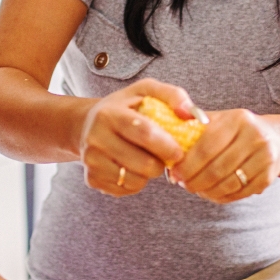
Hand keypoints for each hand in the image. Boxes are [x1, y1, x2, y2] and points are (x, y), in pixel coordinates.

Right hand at [79, 79, 190, 195]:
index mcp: (109, 114)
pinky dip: (137, 182)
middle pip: (143, 163)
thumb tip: (192, 114)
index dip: (167, 145)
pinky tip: (134, 167)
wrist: (87, 124)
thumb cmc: (126, 107)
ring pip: (135, 180)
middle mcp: (94, 138)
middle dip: (162, 163)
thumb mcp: (146, 90)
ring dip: (150, 173)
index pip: (145, 133)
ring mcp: (91, 161)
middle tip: (165, 156)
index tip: (179, 151)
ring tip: (147, 158)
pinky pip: (126, 189)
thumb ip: (173, 95)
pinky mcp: (92, 179)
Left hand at [171, 109, 279, 203]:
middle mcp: (254, 137)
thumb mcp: (222, 120)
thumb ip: (196, 125)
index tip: (174, 171)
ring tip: (195, 189)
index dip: (187, 162)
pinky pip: (239, 193)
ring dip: (206, 191)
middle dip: (194, 180)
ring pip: (227, 183)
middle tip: (182, 184)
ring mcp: (264, 158)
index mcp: (238, 119)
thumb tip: (163, 133)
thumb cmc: (239, 130)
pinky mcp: (268, 177)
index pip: (206, 145)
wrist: (279, 140)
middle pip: (216, 168)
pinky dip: (221, 196)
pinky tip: (211, 193)